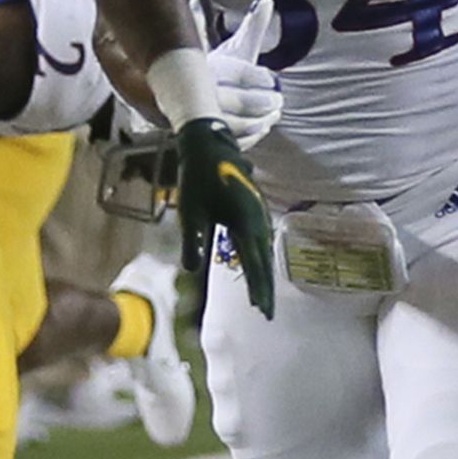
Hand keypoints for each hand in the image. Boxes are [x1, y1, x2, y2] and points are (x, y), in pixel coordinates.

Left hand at [174, 115, 274, 321]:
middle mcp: (258, 218)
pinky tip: (258, 267)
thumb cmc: (198, 177)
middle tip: (266, 313)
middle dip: (265, 287)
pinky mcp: (256, 208)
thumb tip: (192, 268)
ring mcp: (260, 212)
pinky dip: (261, 257)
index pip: (254, 262)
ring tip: (263, 297)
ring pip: (265, 250)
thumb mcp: (191, 210)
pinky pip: (262, 239)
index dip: (258, 288)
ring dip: (265, 273)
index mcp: (244, 220)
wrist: (209, 145)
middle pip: (264, 260)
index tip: (261, 310)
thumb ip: (194, 240)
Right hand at [207, 0, 282, 147]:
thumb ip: (254, 27)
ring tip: (273, 114)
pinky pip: (225, 139)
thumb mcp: (236, 48)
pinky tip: (262, 129)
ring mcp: (196, 114)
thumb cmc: (221, 68)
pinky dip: (247, 137)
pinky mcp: (200, 133)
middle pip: (230, 99)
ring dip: (256, 121)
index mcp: (204, 64)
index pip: (234, 72)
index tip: (273, 78)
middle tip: (278, 101)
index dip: (257, 77)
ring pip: (228, 123)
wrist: (188, 93)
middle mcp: (196, 89)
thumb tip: (269, 0)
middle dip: (259, 102)